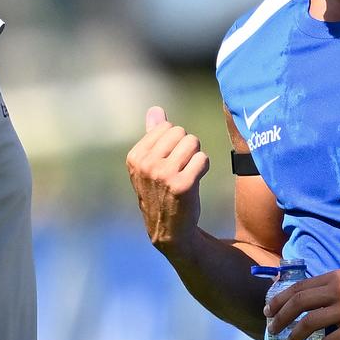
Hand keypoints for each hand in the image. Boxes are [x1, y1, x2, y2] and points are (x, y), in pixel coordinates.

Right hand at [126, 105, 210, 254]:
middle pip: (180, 132)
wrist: (170, 230)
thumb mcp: (150, 165)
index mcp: (135, 157)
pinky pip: (203, 158)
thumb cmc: (162, 193)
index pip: (166, 127)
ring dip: (196, 156)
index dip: (174, 142)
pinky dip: (204, 167)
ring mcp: (163, 175)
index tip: (170, 161)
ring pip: (193, 143)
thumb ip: (153, 136)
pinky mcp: (182, 185)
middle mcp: (146, 165)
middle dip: (187, 147)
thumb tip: (156, 109)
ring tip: (188, 173)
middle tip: (182, 167)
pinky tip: (195, 180)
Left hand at [265, 268, 339, 339]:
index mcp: (337, 278)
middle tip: (273, 331)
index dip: (280, 299)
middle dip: (281, 318)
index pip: (299, 286)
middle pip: (299, 302)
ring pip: (309, 322)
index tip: (270, 311)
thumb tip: (304, 301)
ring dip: (294, 337)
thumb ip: (332, 290)